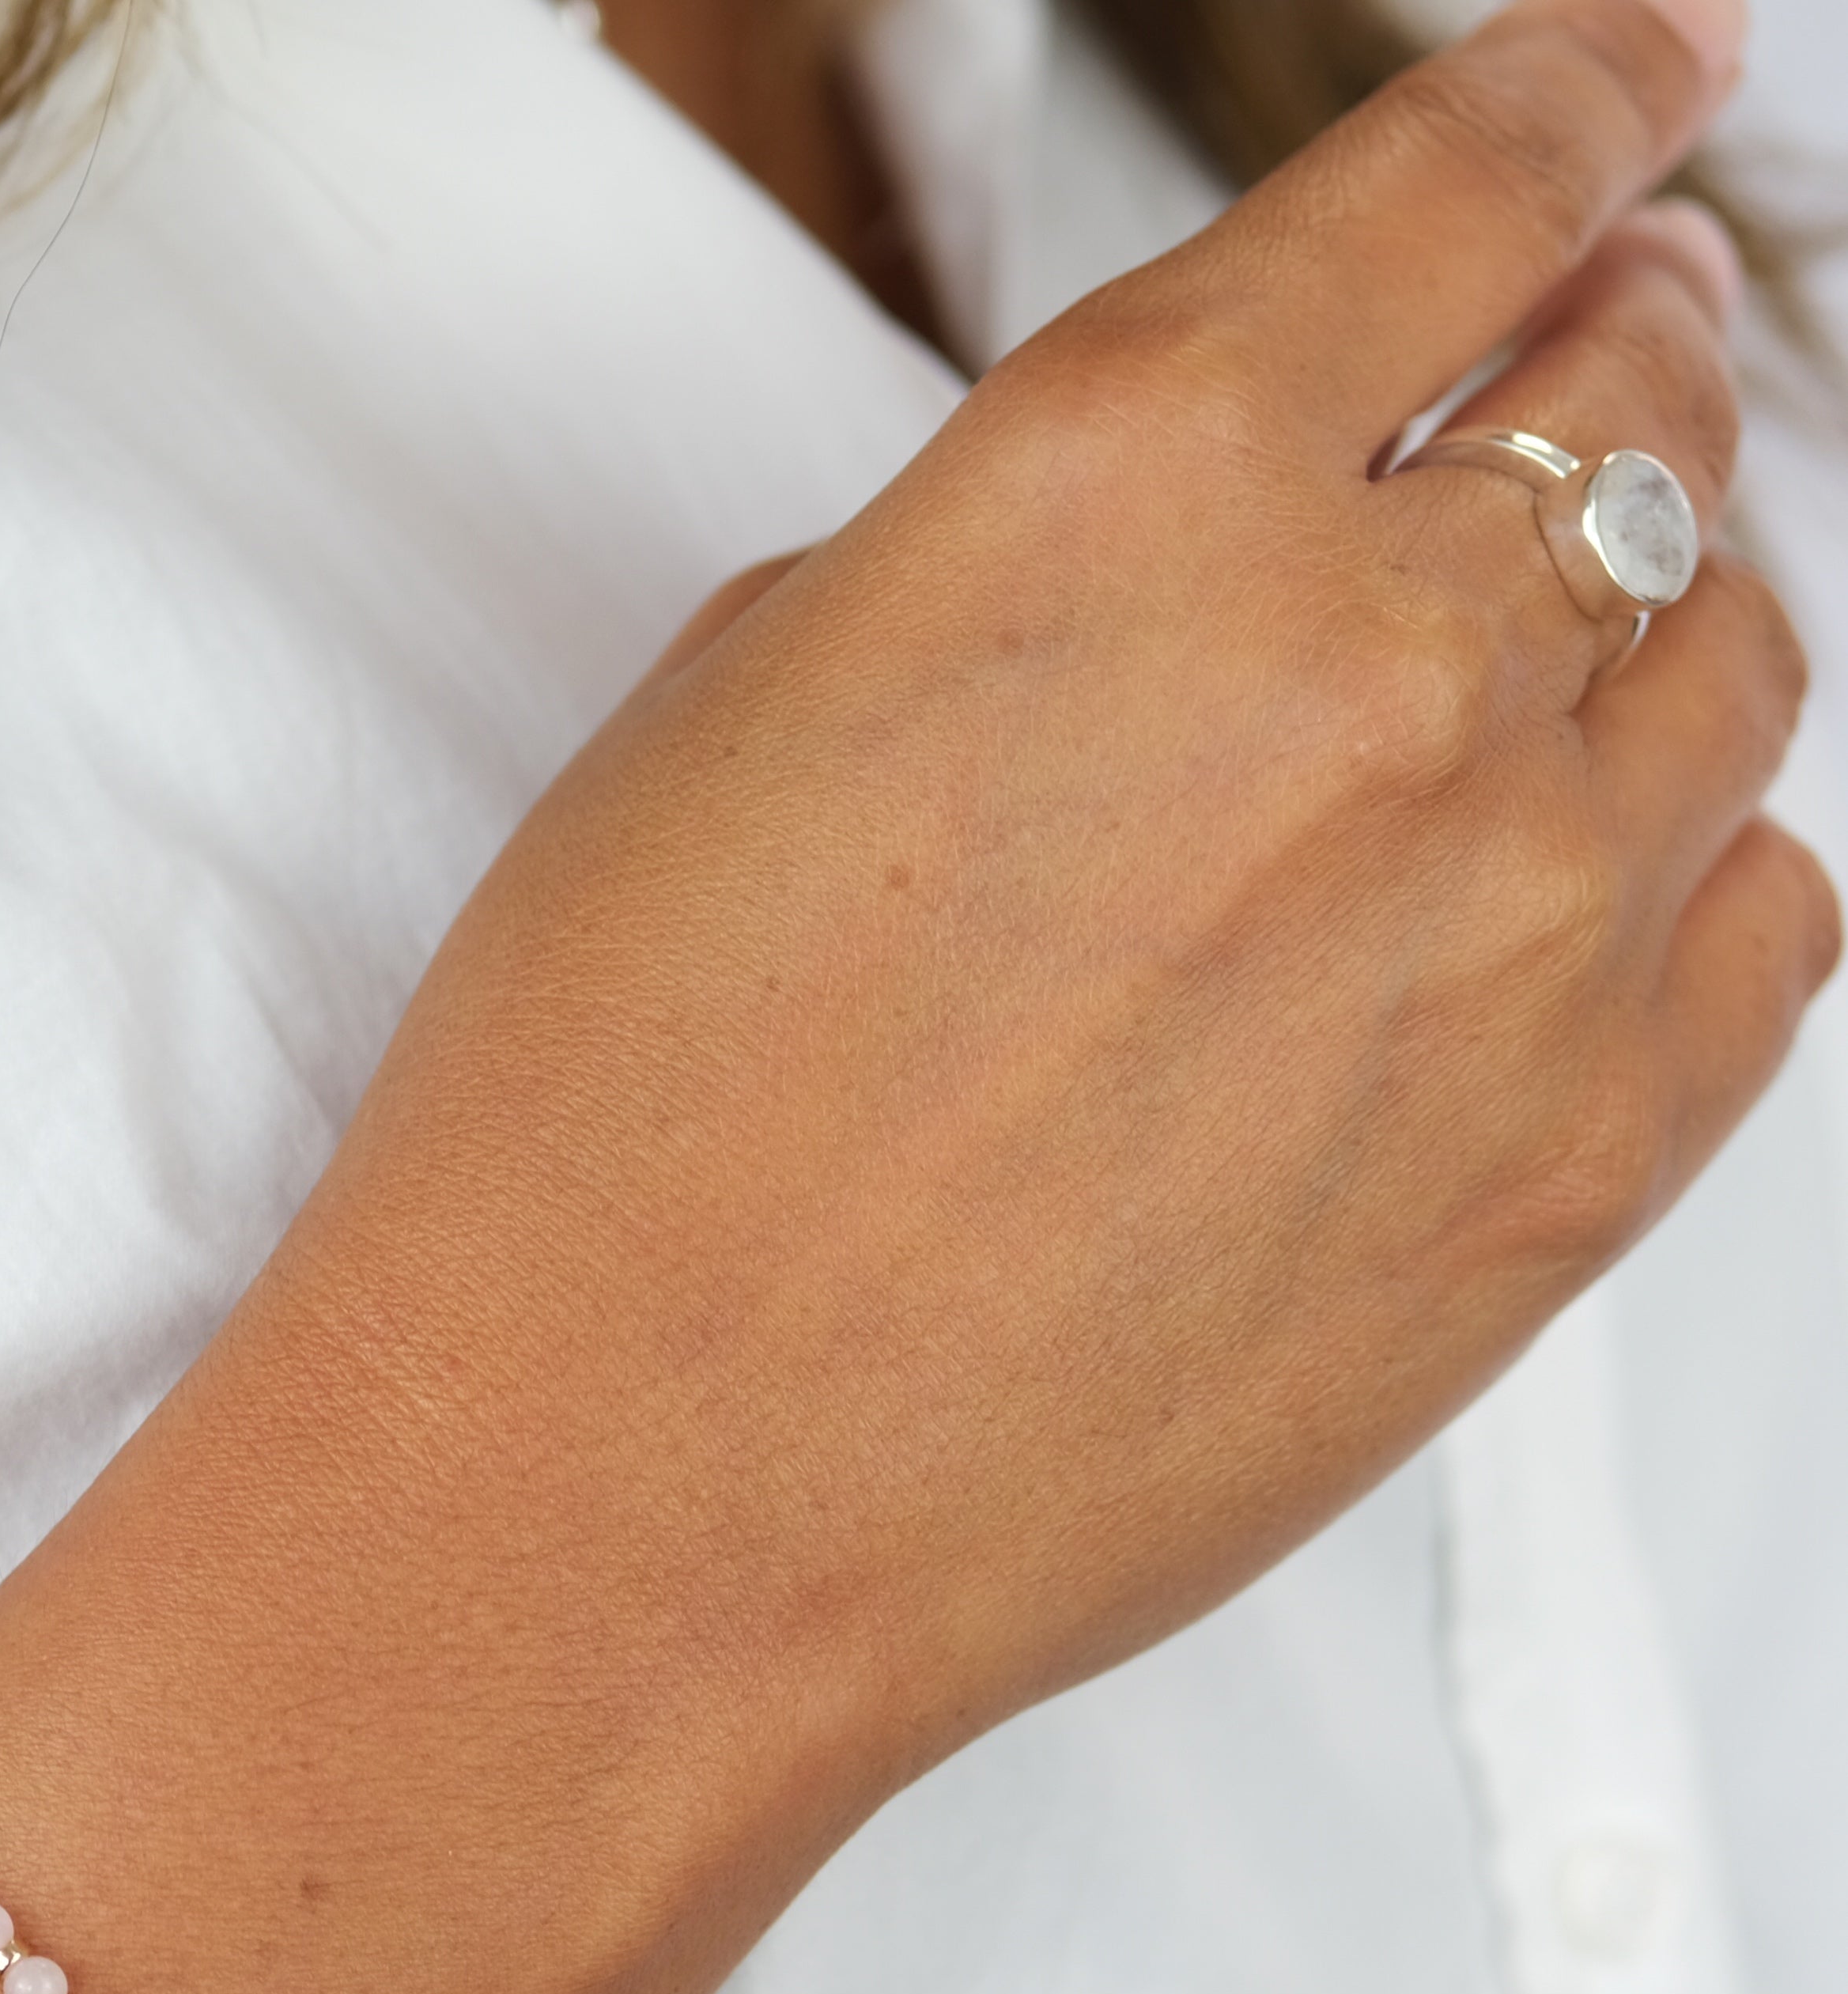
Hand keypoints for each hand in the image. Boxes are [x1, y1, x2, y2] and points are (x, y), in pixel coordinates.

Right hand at [239, 0, 1832, 1866]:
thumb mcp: (737, 724)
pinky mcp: (1574, 1168)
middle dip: (1614, 352)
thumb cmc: (606, 1148)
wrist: (626, 1505)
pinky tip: (1569, 901)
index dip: (1582, 102)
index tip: (1641, 84)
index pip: (1467, 185)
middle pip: (1637, 404)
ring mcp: (1509, 925)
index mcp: (1127, 492)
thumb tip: (1161, 583)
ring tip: (1523, 695)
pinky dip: (1691, 869)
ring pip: (1728, 659)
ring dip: (1642, 627)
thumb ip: (1015, 583)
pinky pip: (1766, 922)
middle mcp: (1369, 667)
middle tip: (1582, 370)